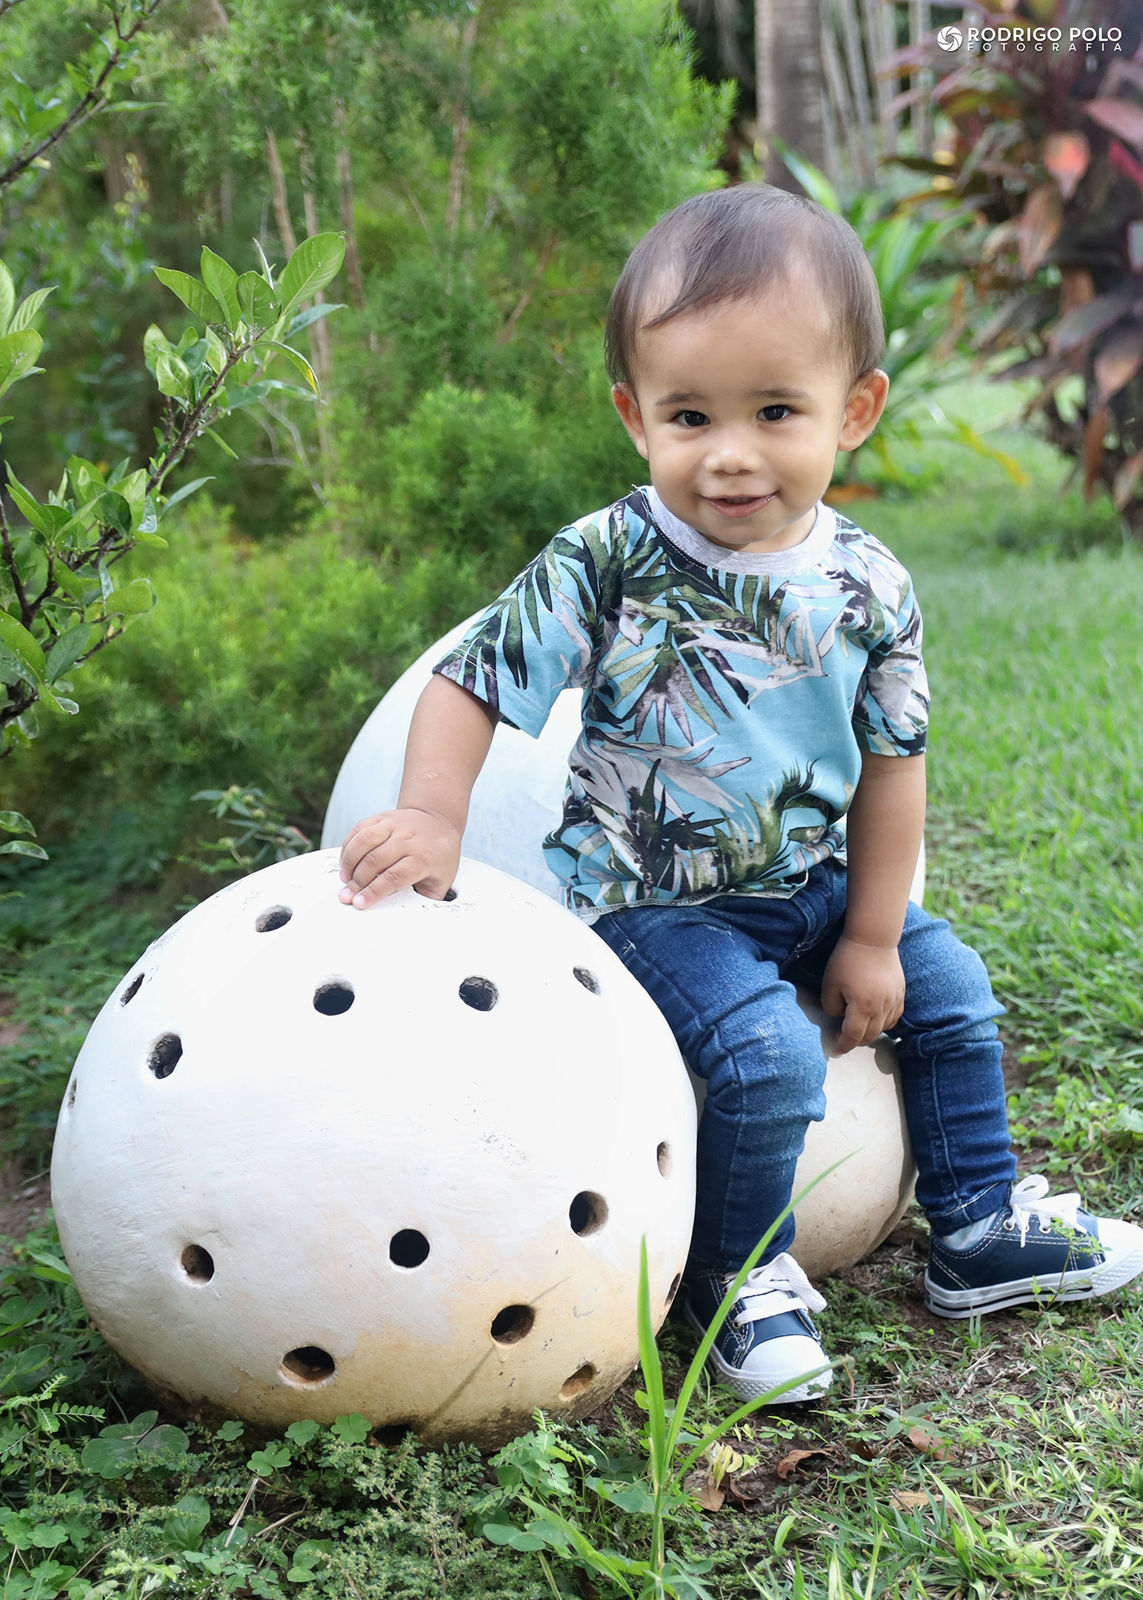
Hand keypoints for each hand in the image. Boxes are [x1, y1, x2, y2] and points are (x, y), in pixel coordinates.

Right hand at [338, 808, 460, 908]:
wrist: (438, 821)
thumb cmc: (439, 854)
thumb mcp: (441, 879)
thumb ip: (426, 897)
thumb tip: (410, 916)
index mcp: (424, 857)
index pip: (395, 877)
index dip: (374, 891)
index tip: (360, 903)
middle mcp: (409, 838)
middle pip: (375, 861)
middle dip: (358, 882)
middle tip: (347, 896)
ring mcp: (395, 824)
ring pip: (364, 842)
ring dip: (350, 862)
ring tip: (345, 878)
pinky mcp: (383, 817)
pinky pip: (360, 829)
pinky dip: (349, 846)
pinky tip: (347, 861)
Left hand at [819, 936, 904, 1055]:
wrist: (873, 938)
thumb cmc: (847, 959)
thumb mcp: (830, 984)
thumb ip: (832, 1007)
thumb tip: (841, 1017)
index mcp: (862, 1007)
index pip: (853, 1036)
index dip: (843, 1045)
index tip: (836, 1051)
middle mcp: (882, 1008)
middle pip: (870, 1036)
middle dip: (856, 1041)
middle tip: (844, 1039)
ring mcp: (894, 1000)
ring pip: (884, 1028)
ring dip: (871, 1033)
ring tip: (859, 1028)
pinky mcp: (901, 992)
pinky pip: (895, 1016)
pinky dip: (885, 1022)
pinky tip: (876, 1018)